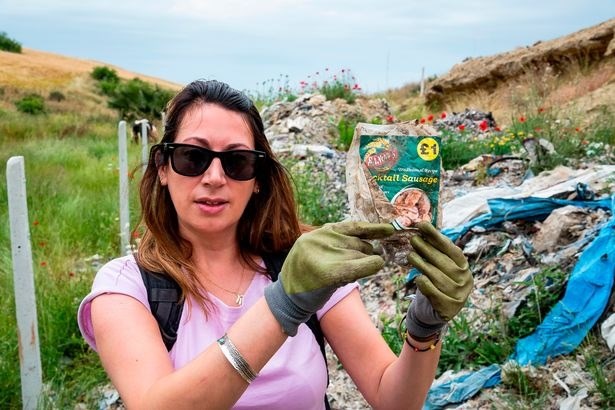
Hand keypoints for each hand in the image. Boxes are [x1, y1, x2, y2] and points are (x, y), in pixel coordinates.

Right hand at [265, 221, 393, 335]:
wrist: (287, 300)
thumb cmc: (306, 279)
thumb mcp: (318, 254)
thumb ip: (338, 245)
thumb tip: (369, 242)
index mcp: (319, 233)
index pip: (351, 227)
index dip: (372, 228)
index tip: (389, 230)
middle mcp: (320, 239)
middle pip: (357, 243)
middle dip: (366, 253)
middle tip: (366, 263)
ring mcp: (322, 254)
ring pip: (358, 254)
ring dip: (365, 263)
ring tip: (352, 272)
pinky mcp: (327, 272)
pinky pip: (356, 267)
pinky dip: (370, 265)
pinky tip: (377, 264)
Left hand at [405, 221, 472, 338]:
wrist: (433, 313)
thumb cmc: (434, 283)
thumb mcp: (437, 266)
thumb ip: (434, 250)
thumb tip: (423, 225)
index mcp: (464, 267)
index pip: (451, 249)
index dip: (436, 237)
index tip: (423, 225)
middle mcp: (465, 281)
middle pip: (444, 262)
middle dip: (427, 249)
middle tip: (413, 239)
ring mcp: (459, 295)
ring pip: (437, 276)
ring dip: (422, 264)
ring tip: (411, 255)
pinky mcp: (449, 308)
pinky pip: (433, 292)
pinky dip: (424, 284)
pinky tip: (418, 278)